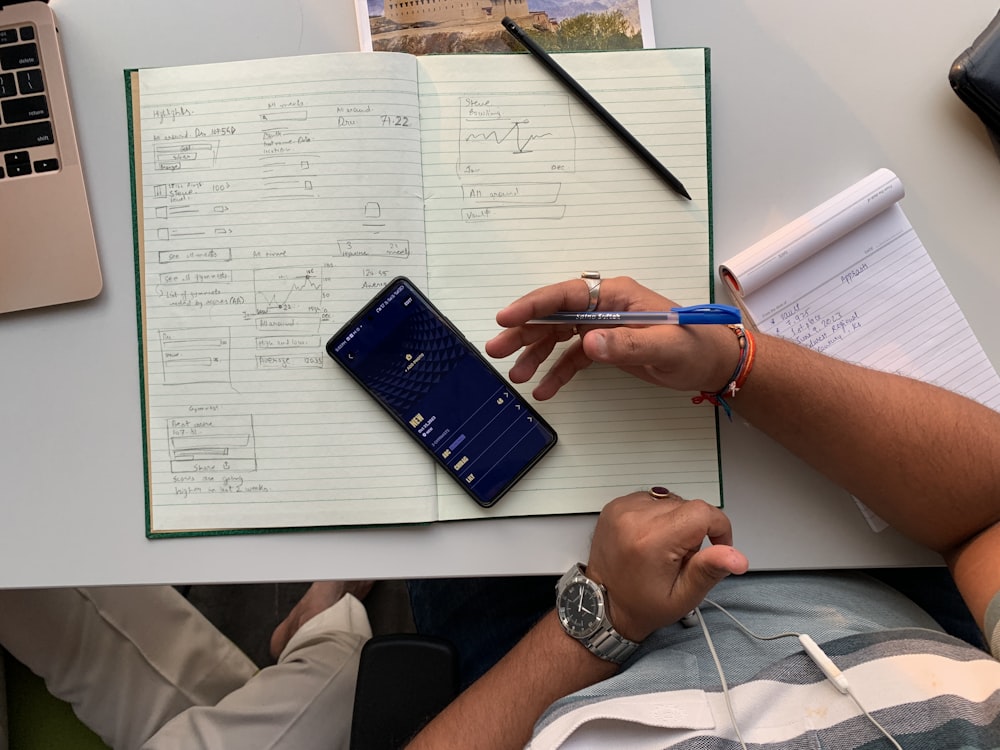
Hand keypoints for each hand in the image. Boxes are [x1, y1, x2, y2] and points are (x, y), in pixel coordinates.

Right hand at [485, 276, 740, 400]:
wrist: (716, 363)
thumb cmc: (696, 347)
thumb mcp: (665, 346)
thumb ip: (626, 344)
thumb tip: (588, 342)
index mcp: (617, 295)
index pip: (567, 294)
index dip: (534, 304)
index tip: (506, 317)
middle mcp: (605, 306)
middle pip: (555, 314)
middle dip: (524, 331)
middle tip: (496, 349)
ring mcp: (603, 326)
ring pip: (558, 336)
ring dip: (535, 355)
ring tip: (516, 376)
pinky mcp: (606, 346)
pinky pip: (573, 357)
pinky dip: (557, 372)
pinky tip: (544, 390)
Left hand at [583, 490, 747, 641]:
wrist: (602, 603)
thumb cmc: (641, 604)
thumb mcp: (683, 596)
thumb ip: (709, 570)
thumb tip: (737, 557)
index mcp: (652, 540)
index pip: (702, 512)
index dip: (718, 528)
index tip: (715, 546)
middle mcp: (634, 518)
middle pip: (688, 507)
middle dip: (693, 531)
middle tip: (680, 557)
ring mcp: (622, 509)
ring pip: (671, 502)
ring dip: (675, 522)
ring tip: (663, 549)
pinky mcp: (615, 505)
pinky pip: (652, 500)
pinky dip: (657, 517)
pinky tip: (649, 539)